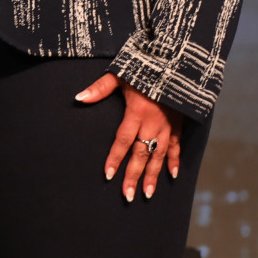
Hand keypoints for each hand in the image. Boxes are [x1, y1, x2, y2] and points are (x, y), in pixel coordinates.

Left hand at [77, 73, 181, 201]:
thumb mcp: (120, 74)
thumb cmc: (144, 67)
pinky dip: (174, 160)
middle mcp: (153, 122)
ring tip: (147, 194)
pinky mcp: (178, 123)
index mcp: (137, 112)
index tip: (108, 175)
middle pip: (141, 154)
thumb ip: (100, 88)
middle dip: (134, 175)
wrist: (176, 61)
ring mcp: (167, 125)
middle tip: (128, 195)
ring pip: (159, 155)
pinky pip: (176, 145)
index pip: (123, 140)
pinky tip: (171, 175)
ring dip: (153, 175)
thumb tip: (78, 98)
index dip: (115, 158)